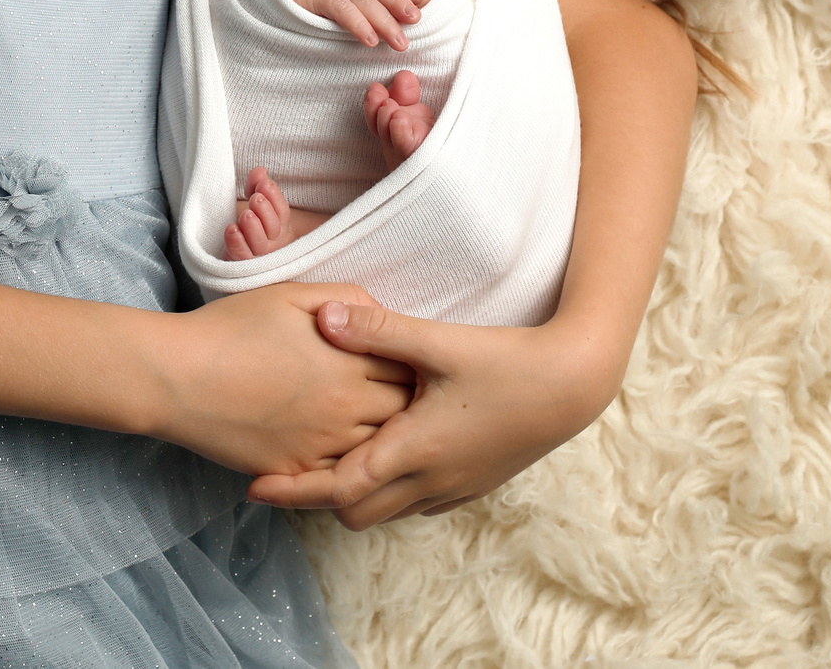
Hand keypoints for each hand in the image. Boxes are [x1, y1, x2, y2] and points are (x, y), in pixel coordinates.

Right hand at [153, 283, 413, 476]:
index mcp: (349, 362)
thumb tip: (380, 314)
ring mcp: (323, 445)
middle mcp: (346, 408)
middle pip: (402, 413)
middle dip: (407, 404)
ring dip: (384, 438)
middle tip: (405, 397)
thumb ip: (346, 299)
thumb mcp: (291, 296)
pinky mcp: (297, 472)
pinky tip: (349, 454)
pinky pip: (342, 477)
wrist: (178, 377)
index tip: (408, 362)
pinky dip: (352, 467)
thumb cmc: (232, 328)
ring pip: (378, 451)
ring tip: (384, 427)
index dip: (411, 365)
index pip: (407, 369)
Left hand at [225, 166, 294, 259]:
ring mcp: (259, 256)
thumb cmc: (252, 226)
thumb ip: (256, 186)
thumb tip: (260, 170)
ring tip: (246, 215)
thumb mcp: (255, 202)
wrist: (241, 257)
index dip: (274, 197)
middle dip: (265, 211)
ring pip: (260, 244)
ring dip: (253, 228)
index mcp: (280, 225)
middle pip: (273, 228)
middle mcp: (273, 242)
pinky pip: (242, 257)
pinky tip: (232, 230)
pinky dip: (237, 243)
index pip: (282, 211)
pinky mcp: (243, 266)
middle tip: (256, 199)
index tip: (264, 184)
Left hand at [246, 301, 620, 527]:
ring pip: (388, 512)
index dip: (294, 490)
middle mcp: (431, 480)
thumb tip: (323, 317)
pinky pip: (417, 503)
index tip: (256, 485)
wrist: (573, 387)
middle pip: (357, 512)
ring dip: (357, 494)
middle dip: (321, 497)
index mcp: (414, 449)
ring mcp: (454, 487)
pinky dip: (390, 491)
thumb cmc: (508, 362)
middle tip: (292, 468)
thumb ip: (378, 329)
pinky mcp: (473, 484)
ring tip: (328, 462)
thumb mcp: (439, 341)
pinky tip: (385, 455)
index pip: (339, 489)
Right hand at [279, 0, 420, 49]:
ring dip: (384, 22)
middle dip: (398, 6)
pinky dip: (357, 24)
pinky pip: (340, 8)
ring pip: (363, 0)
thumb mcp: (336, 3)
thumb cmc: (304, 4)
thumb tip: (388, 21)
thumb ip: (358, 3)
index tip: (419, 14)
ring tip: (400, 42)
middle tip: (418, 23)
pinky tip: (370, 41)